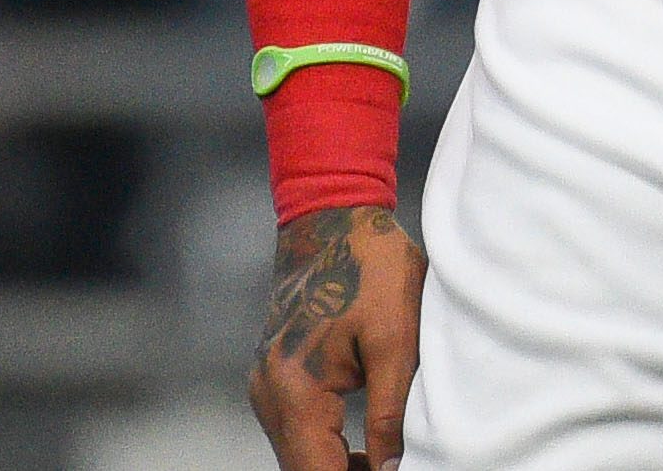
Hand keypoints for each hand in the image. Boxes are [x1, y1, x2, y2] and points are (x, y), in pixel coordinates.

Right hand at [251, 203, 423, 470]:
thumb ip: (390, 410)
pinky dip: (325, 447)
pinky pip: (297, 431)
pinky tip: (363, 452)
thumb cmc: (370, 267)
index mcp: (295, 388)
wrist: (333, 217)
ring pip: (298, 454)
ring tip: (387, 465)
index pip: (317, 470)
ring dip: (335, 466)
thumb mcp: (397, 339)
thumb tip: (393, 467)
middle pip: (302, 468)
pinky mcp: (275, 379)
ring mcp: (266, 387)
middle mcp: (269, 394)